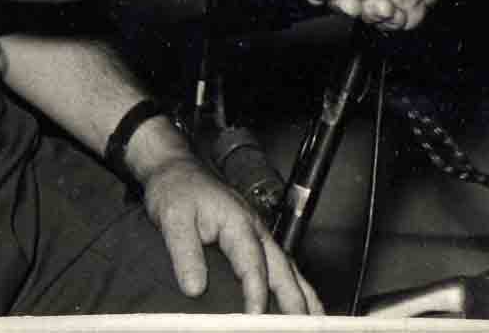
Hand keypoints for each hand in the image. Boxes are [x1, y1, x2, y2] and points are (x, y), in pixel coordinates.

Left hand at [141, 156, 320, 313]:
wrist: (176, 170)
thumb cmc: (177, 191)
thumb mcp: (174, 220)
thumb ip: (186, 253)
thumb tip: (195, 287)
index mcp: (238, 222)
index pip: (252, 262)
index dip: (256, 291)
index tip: (256, 316)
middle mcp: (254, 228)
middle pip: (281, 266)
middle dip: (295, 296)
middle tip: (304, 322)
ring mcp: (257, 232)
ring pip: (286, 265)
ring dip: (302, 291)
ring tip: (315, 316)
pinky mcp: (253, 238)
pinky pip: (279, 263)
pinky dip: (292, 282)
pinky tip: (296, 296)